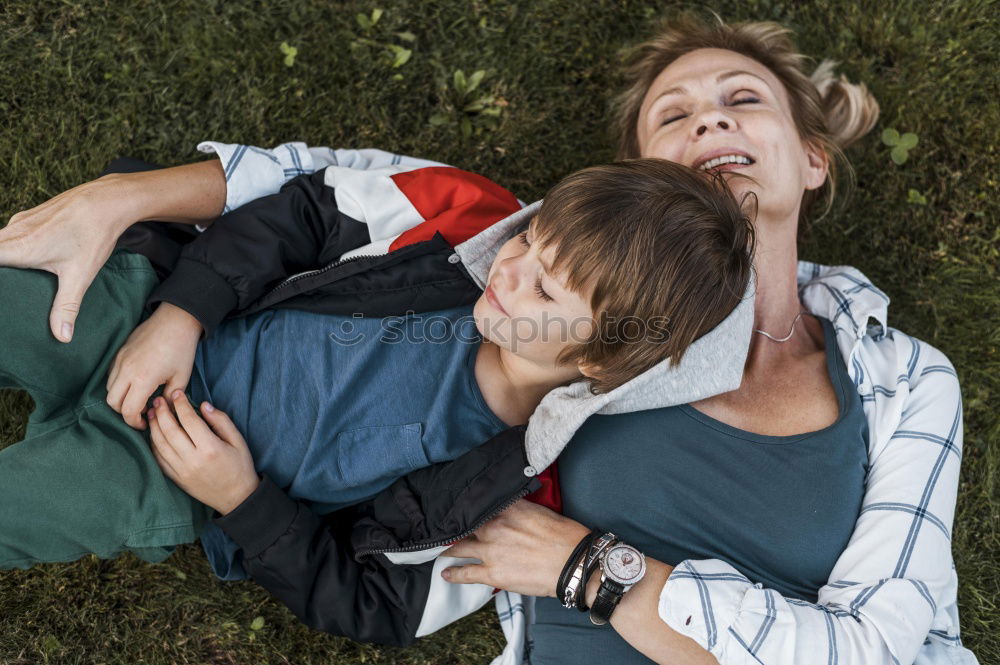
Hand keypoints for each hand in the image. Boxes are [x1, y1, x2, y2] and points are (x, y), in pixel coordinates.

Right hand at [0, 173, 142, 342]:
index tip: (2, 287)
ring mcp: (20, 221)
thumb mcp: (80, 276)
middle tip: (7, 289)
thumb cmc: (93, 235)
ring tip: (10, 280)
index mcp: (19, 247)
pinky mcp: (29, 217)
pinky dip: (8, 247)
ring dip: (2, 258)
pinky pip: (9, 233)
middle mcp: (14, 231)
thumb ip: (67, 307)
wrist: (107, 200)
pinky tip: (20, 261)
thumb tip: (62, 337)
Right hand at [107, 302, 203, 429]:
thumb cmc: (182, 350)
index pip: (128, 410)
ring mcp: (120, 360)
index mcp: (143, 379)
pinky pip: (110, 375)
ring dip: (120, 398)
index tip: (144, 424)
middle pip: (113, 402)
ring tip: (138, 398)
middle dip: (124, 412)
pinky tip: (134, 383)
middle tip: (140, 413)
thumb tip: (160, 411)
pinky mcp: (118, 352)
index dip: (134, 422)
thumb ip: (169, 399)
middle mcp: (126, 370)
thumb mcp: (181, 378)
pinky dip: (117, 384)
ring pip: (109, 388)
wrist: (176, 320)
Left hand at [146, 390, 259, 514]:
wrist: (236, 497)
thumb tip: (203, 405)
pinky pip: (158, 459)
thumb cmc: (240, 466)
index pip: (189, 420)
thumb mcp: (238, 440)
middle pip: (170, 431)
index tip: (176, 394)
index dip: (181, 404)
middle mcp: (193, 459)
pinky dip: (153, 444)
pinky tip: (153, 433)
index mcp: (210, 448)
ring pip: (160, 444)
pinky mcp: (176, 479)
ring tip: (152, 413)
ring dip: (154, 426)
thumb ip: (221, 421)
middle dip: (162, 412)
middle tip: (158, 400)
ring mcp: (182, 471)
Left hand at [441, 499, 590, 596]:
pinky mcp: (492, 573)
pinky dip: (453, 573)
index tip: (457, 507)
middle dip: (454, 528)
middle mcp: (494, 526)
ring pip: (459, 547)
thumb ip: (520, 507)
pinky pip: (465, 573)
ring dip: (448, 549)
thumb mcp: (542, 512)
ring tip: (440, 550)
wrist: (573, 563)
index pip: (479, 504)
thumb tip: (511, 505)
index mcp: (508, 509)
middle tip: (443, 529)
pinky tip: (445, 573)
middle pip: (465, 525)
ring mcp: (490, 550)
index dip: (467, 507)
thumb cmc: (565, 537)